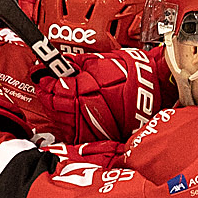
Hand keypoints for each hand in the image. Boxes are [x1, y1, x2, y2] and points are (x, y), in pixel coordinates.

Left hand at [37, 51, 159, 148]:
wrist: (156, 88)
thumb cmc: (134, 73)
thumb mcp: (102, 61)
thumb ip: (77, 63)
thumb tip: (60, 63)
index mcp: (84, 90)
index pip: (52, 88)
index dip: (44, 81)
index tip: (41, 75)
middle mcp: (86, 110)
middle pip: (53, 107)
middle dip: (48, 95)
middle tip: (47, 86)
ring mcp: (92, 126)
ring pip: (62, 122)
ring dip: (56, 111)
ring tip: (58, 100)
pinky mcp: (101, 136)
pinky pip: (77, 133)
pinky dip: (71, 124)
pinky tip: (71, 115)